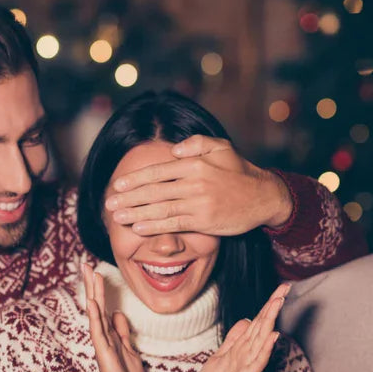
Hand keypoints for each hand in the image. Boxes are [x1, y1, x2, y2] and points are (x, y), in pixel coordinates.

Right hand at [82, 263, 146, 371]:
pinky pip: (98, 332)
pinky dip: (94, 317)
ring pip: (96, 314)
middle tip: (86, 264)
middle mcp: (103, 337)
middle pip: (96, 306)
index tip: (97, 270)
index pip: (103, 307)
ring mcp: (102, 345)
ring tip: (90, 274)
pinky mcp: (105, 354)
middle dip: (92, 285)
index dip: (100, 289)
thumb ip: (123, 333)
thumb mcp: (130, 351)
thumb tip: (118, 314)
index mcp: (110, 336)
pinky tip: (91, 302)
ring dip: (93, 293)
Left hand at [105, 135, 293, 235]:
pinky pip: (174, 223)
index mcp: (195, 163)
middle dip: (128, 198)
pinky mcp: (204, 221)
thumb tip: (174, 149)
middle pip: (154, 191)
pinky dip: (154, 225)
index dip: (135, 179)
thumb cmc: (238, 172)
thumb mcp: (221, 147)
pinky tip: (138, 227)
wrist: (263, 197)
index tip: (117, 185)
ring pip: (160, 208)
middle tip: (109, 204)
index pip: (158, 171)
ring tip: (117, 217)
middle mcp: (194, 182)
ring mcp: (199, 203)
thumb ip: (197, 143)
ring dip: (136, 213)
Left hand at [193, 283, 291, 371]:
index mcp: (242, 348)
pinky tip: (273, 336)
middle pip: (262, 326)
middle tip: (284, 287)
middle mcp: (248, 354)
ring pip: (261, 339)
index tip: (280, 288)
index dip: (267, 305)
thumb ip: (234, 339)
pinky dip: (266, 348)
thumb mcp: (220, 355)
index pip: (257, 322)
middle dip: (272, 306)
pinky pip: (257, 362)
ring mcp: (247, 366)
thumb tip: (247, 319)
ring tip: (279, 302)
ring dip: (270, 320)